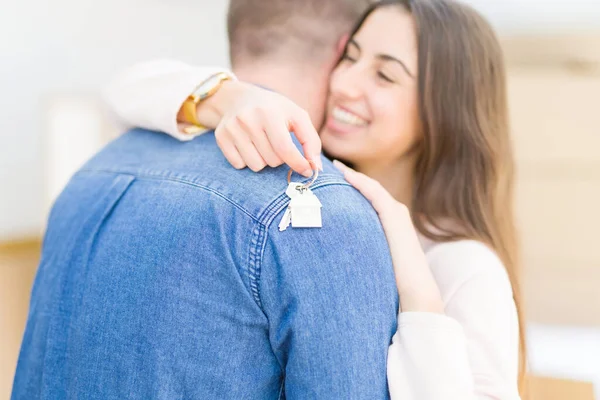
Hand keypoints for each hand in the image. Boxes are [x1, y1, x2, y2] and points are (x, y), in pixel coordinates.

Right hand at [213, 82, 321, 176]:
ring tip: (262, 144)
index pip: (284, 149)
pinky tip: (248, 145)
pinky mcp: (222, 137)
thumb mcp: (297, 116)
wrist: (239, 98)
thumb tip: (316, 168)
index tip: (307, 170)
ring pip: (256, 166)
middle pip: (272, 161)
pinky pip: (239, 165)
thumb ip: (311, 141)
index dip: (298, 164)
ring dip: (264, 161)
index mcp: (269, 113)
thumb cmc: (275, 110)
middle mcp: (248, 119)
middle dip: (279, 158)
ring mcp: (232, 129)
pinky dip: (247, 160)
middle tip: (276, 143)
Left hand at [333, 160, 444, 313]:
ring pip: (371, 187)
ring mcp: (396, 213)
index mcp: (392, 222)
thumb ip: (362, 250)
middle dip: (351, 176)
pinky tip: (346, 176)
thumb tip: (338, 253)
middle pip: (369, 188)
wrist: (415, 292)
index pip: (370, 197)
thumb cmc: (393, 282)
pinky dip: (360, 182)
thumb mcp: (373, 259)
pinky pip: (374, 194)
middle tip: (332, 165)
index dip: (354, 185)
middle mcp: (396, 213)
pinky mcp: (394, 217)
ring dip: (353, 175)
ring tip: (336, 166)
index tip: (335, 177)